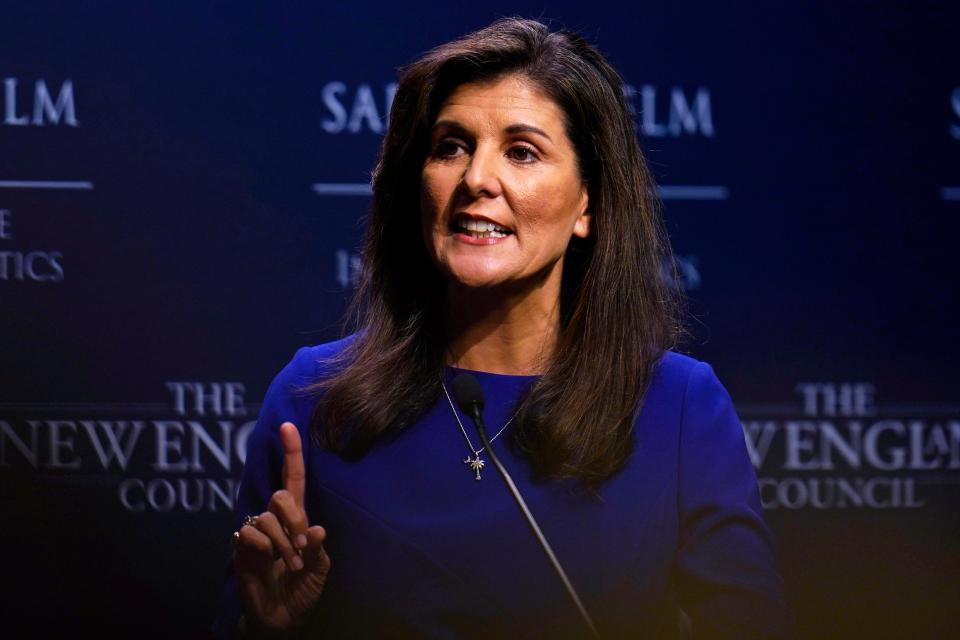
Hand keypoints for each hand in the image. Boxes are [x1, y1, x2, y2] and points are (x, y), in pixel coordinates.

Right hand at [234, 422, 330, 631]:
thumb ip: (318, 550)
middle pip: (281, 494)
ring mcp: (258, 533)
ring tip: (291, 563)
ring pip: (267, 517)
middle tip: (304, 543)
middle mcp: (276, 520)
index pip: (294, 479)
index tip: (288, 425)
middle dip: (295, 517)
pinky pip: (250, 534)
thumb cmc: (303, 589)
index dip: (292, 452)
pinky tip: (269, 562)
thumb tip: (317, 529)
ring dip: (283, 541)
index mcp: (298, 519)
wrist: (283, 618)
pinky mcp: (242, 548)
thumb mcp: (319, 570)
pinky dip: (264, 548)